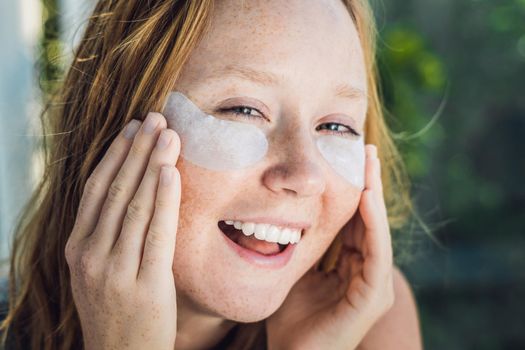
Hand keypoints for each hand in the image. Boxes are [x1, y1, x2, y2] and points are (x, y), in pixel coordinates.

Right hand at [65, 112, 180, 349]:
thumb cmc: (117, 309)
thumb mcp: (99, 271)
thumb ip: (108, 234)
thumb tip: (132, 190)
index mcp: (77, 248)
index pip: (96, 189)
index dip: (115, 155)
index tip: (132, 128)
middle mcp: (90, 255)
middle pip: (115, 190)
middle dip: (136, 150)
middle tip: (154, 118)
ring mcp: (114, 270)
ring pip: (134, 205)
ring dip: (151, 164)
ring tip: (167, 133)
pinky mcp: (143, 284)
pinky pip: (155, 233)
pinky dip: (162, 199)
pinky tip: (170, 172)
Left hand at [266, 144, 393, 349]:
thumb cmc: (290, 319)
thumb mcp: (295, 271)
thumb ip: (301, 245)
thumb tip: (285, 213)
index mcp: (351, 267)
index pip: (356, 222)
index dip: (353, 190)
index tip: (349, 158)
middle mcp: (366, 273)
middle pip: (370, 221)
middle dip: (368, 184)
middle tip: (365, 149)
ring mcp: (372, 286)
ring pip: (376, 232)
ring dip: (373, 196)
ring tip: (368, 163)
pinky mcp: (371, 298)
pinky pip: (375, 254)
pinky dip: (372, 224)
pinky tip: (365, 197)